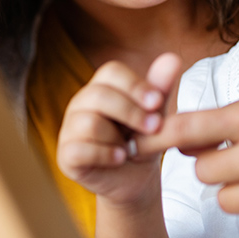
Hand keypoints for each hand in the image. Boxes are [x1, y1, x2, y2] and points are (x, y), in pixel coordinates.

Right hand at [57, 54, 181, 205]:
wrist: (134, 179)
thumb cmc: (142, 141)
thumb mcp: (154, 115)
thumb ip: (160, 89)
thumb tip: (172, 58)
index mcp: (102, 88)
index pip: (111, 72)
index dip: (135, 85)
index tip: (157, 102)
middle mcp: (81, 104)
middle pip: (99, 95)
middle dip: (131, 111)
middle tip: (154, 128)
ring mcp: (69, 129)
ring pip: (89, 123)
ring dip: (116, 137)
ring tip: (131, 149)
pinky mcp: (66, 156)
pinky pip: (79, 149)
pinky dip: (104, 154)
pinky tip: (120, 158)